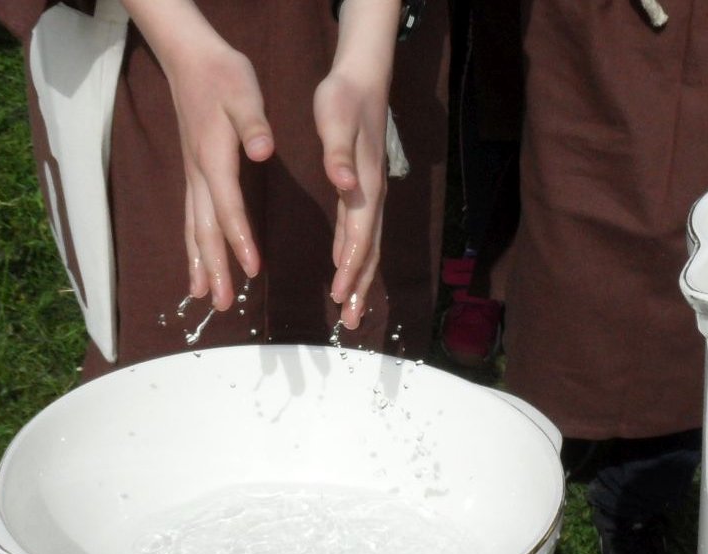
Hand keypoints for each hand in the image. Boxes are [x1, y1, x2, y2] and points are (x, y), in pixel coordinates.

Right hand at [141, 8, 273, 311]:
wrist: (190, 61)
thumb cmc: (223, 75)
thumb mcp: (245, 92)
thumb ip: (254, 123)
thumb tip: (264, 149)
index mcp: (214, 158)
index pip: (228, 207)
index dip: (240, 240)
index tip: (252, 268)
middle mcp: (199, 174)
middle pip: (206, 229)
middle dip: (214, 268)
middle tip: (223, 306)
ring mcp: (193, 176)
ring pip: (194, 228)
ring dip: (200, 264)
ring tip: (204, 298)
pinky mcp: (194, 174)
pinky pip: (192, 218)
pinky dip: (194, 246)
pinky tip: (198, 265)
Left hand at [315, 69, 388, 327]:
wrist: (363, 77)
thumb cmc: (344, 97)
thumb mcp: (336, 119)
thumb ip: (339, 153)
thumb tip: (344, 183)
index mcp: (364, 183)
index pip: (359, 234)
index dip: (350, 266)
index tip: (340, 294)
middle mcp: (371, 194)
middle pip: (369, 250)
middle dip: (360, 287)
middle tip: (352, 321)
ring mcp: (369, 193)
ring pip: (367, 246)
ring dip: (359, 278)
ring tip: (350, 310)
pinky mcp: (362, 189)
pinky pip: (360, 232)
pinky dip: (354, 256)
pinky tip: (343, 269)